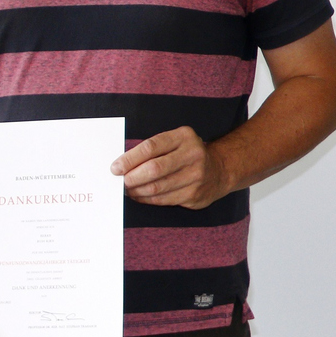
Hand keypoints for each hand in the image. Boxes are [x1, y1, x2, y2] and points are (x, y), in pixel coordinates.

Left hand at [112, 127, 232, 208]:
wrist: (219, 170)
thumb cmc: (188, 155)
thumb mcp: (176, 142)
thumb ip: (153, 149)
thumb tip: (123, 164)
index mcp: (184, 137)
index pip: (151, 147)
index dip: (130, 159)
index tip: (116, 167)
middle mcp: (193, 155)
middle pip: (154, 169)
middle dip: (132, 177)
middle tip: (121, 181)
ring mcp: (196, 176)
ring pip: (157, 187)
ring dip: (137, 191)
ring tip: (128, 189)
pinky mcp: (194, 194)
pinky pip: (163, 200)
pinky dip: (147, 199)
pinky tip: (141, 196)